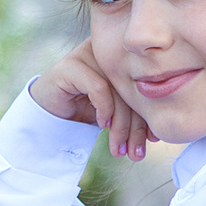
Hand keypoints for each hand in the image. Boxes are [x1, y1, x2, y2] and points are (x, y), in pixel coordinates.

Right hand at [30, 39, 152, 160]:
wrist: (48, 113)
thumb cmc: (85, 110)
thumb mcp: (115, 112)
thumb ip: (134, 113)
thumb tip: (157, 133)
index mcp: (123, 57)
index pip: (144, 86)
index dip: (149, 115)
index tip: (151, 141)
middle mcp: (107, 51)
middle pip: (132, 89)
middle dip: (135, 127)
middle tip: (136, 153)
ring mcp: (88, 54)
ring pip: (117, 91)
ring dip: (120, 127)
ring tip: (119, 149)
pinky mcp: (72, 65)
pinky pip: (99, 87)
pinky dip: (104, 110)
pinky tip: (101, 125)